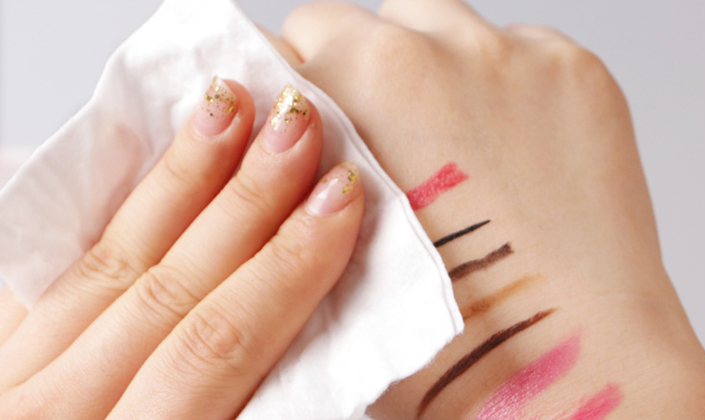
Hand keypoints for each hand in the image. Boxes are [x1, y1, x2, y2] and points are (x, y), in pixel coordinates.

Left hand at [0, 80, 363, 418]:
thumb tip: (326, 378)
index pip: (215, 348)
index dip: (286, 270)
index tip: (339, 199)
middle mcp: (58, 416)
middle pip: (167, 290)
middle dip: (243, 201)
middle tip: (297, 126)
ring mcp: (12, 385)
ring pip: (106, 267)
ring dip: (178, 183)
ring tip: (226, 111)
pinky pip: (53, 274)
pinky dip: (109, 214)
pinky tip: (149, 170)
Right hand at [264, 0, 704, 417]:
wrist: (566, 368)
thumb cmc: (444, 334)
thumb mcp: (321, 255)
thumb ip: (290, 179)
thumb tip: (282, 138)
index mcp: (367, 81)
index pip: (295, 41)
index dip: (298, 93)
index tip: (311, 124)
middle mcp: (443, 47)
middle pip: (362, 22)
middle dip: (355, 75)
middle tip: (378, 145)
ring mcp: (519, 55)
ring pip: (437, 26)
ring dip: (426, 70)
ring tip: (443, 147)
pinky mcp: (578, 73)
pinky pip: (512, 50)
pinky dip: (497, 87)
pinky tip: (503, 156)